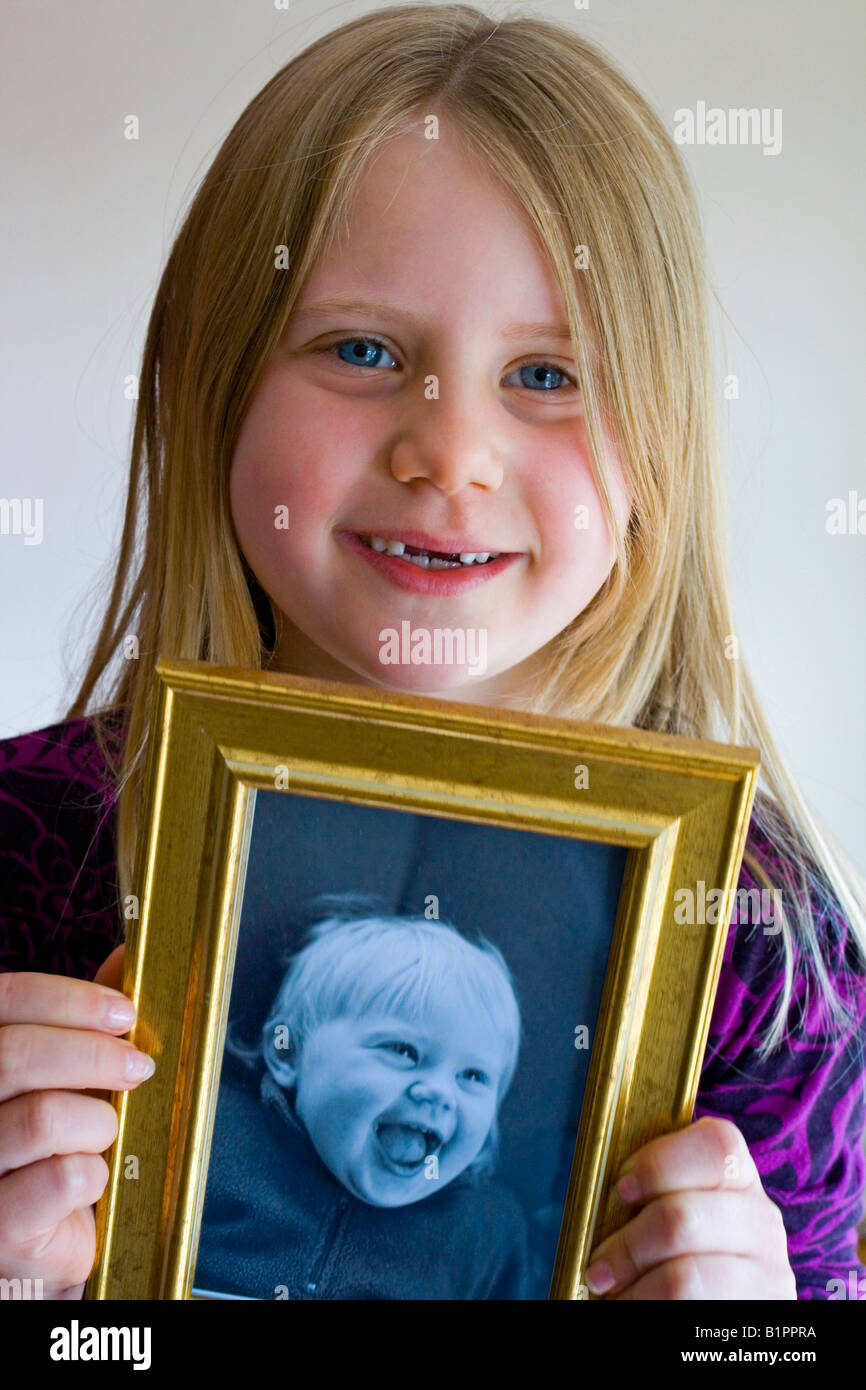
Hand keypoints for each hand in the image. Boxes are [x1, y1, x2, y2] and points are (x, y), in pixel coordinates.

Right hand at [0, 946, 154, 1298]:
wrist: (38, 1241)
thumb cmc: (51, 1144)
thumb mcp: (68, 1072)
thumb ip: (88, 1019)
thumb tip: (131, 954)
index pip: (6, 998)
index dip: (70, 999)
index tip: (125, 1013)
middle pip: (18, 1054)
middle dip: (94, 1054)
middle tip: (137, 1066)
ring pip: (43, 1115)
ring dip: (97, 1120)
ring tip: (104, 1133)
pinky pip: (62, 1178)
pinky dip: (94, 1173)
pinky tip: (91, 1179)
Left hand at [584, 1116, 796, 1298]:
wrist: (704, 1308)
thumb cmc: (669, 1253)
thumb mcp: (665, 1209)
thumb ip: (649, 1193)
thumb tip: (609, 1191)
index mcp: (739, 1177)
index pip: (717, 1145)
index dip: (660, 1162)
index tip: (622, 1190)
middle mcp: (762, 1220)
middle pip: (685, 1216)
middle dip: (629, 1246)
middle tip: (599, 1269)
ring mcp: (769, 1273)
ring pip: (684, 1276)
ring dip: (636, 1288)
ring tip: (613, 1295)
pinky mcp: (763, 1313)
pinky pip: (689, 1309)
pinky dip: (648, 1308)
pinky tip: (637, 1307)